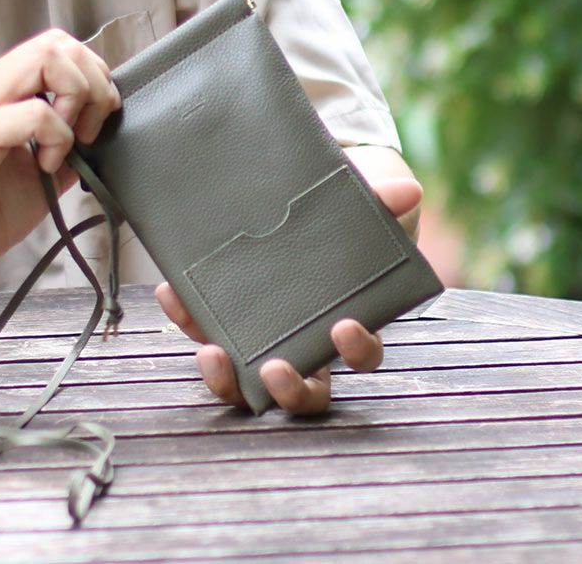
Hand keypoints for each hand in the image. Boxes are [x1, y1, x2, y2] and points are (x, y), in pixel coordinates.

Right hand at [0, 29, 119, 297]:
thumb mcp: (47, 167)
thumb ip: (72, 138)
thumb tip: (105, 124)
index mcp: (0, 89)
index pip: (58, 46)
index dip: (93, 74)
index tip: (97, 119)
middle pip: (57, 43)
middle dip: (93, 83)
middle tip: (88, 129)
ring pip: (46, 60)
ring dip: (76, 102)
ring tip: (67, 145)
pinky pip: (34, 113)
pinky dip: (57, 138)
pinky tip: (45, 166)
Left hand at [156, 146, 422, 414]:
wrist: (300, 191)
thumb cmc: (341, 211)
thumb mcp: (363, 201)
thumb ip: (383, 198)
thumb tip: (408, 191)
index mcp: (348, 319)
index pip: (364, 353)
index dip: (358, 350)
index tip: (345, 328)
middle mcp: (306, 338)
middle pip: (305, 390)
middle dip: (291, 391)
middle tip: (276, 369)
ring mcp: (262, 333)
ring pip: (247, 382)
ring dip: (227, 380)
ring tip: (212, 352)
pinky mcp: (224, 317)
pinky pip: (205, 331)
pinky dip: (187, 317)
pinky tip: (172, 291)